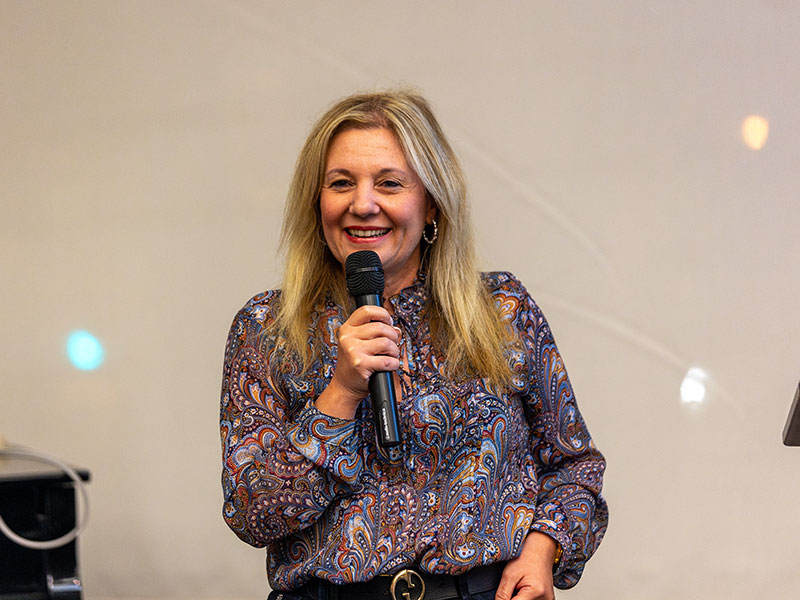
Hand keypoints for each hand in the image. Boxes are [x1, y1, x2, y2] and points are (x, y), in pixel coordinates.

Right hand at [316, 304, 400, 418]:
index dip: (382, 313)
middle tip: (392, 344)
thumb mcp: (359, 344)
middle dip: (393, 336)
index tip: (389, 321)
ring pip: (386, 343)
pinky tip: (390, 365)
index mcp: (347, 329)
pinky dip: (394, 364)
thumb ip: (375, 333)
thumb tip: (397, 330)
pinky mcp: (360, 364)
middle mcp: (347, 337)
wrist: (344, 386)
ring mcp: (353, 350)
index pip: (366, 310)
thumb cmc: (354, 364)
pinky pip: (387, 360)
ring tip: (390, 356)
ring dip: (394, 351)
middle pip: (381, 327)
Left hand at [495, 531, 556, 599]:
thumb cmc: (526, 557)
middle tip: (512, 586)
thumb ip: (503, 594)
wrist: (540, 550)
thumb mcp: (509, 574)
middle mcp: (546, 599)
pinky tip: (524, 588)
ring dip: (519, 598)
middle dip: (512, 599)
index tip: (503, 593)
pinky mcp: (548, 599)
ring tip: (519, 585)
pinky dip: (525, 597)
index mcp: (536, 592)